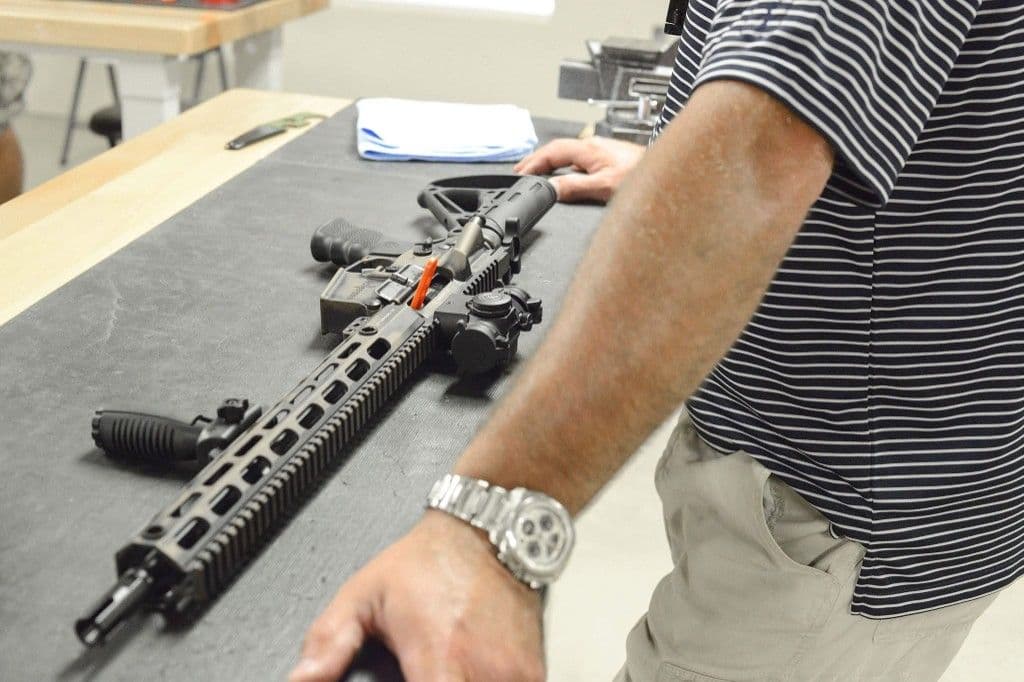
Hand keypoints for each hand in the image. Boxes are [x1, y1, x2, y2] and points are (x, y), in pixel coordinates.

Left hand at [289, 511, 544, 681]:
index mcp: (439, 656)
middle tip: (424, 674)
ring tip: (446, 672)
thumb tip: (301, 677)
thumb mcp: (365, 593)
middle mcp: (483, 671)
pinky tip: (471, 675)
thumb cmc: (433, 561)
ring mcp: (514, 675)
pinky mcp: (533, 674)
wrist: (489, 532)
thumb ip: (330, 640)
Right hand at [514, 136, 644, 203]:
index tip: (521, 173)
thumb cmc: (642, 177)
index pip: (552, 152)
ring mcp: (603, 152)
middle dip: (538, 160)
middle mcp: (595, 146)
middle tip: (523, 171)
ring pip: (570, 154)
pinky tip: (567, 175)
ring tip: (540, 173)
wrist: (669, 174)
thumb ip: (575, 187)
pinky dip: (566, 166)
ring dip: (552, 163)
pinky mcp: (610, 159)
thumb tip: (551, 189)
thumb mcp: (603, 186)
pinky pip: (580, 160)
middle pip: (558, 150)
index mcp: (589, 149)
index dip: (533, 162)